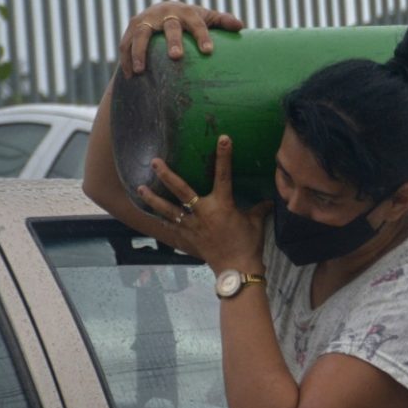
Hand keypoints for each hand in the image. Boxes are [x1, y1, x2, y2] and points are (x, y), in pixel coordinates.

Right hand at [119, 1, 243, 76]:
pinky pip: (125, 43)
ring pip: (141, 34)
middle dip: (173, 41)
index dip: (203, 36)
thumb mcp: (208, 18)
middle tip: (176, 57)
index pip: (197, 24)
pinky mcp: (132, 27)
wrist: (163, 11)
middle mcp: (165, 13)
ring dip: (139, 52)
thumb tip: (240, 26)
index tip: (208, 51)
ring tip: (141, 71)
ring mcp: (146, 19)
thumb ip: (223, 21)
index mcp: (187, 12)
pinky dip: (126, 58)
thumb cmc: (192, 20)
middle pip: (170, 27)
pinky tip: (129, 76)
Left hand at [135, 135, 270, 272]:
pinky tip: (150, 214)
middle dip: (167, 175)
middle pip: (181, 190)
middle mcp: (203, 212)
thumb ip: (258, 209)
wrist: (236, 268)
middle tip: (155, 161)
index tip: (223, 139)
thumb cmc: (248, 244)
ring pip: (167, 208)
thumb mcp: (255, 223)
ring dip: (152, 198)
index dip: (224, 156)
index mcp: (222, 205)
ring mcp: (191, 225)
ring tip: (140, 187)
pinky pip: (169, 227)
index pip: (223, 175)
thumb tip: (268, 201)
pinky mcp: (186, 237)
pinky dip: (159, 220)